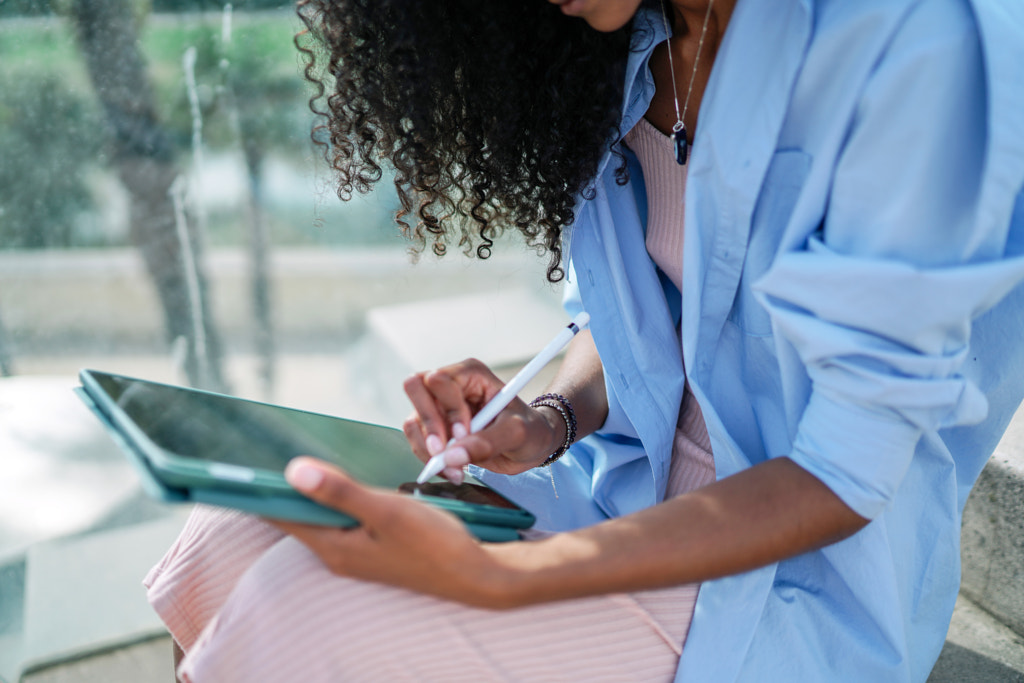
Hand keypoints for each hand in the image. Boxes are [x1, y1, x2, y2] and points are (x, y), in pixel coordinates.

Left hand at [271, 457, 514, 606]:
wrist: (476, 575)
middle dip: (281, 487)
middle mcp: (339, 553)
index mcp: (335, 547)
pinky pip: (340, 519)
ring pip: (320, 517)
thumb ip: (340, 491)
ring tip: (292, 459)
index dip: (259, 492)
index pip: (282, 517)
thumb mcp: (386, 511)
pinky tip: (341, 481)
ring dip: (310, 491)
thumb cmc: (434, 543)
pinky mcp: (373, 548)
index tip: (237, 465)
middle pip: (298, 516)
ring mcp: (356, 552)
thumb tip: (292, 471)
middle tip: (263, 451)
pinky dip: (334, 499)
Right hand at [402, 358, 562, 480]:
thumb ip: (487, 442)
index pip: (440, 380)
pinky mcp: (435, 429)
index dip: (448, 409)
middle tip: (443, 451)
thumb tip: (451, 456)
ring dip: (428, 448)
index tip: (463, 434)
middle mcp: (451, 385)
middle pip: (415, 388)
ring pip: (413, 420)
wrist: (530, 445)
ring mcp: (440, 407)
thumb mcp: (516, 433)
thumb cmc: (529, 429)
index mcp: (471, 375)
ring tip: (454, 468)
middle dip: (428, 424)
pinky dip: (429, 459)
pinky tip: (452, 470)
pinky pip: (417, 441)